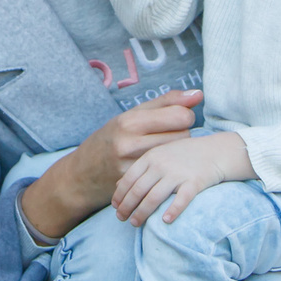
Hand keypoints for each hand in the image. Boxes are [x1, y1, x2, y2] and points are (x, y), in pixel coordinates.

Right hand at [18, 90, 201, 239]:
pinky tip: (159, 167)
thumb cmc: (112, 138)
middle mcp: (130, 144)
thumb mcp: (132, 115)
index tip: (175, 119)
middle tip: (169, 136)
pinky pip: (167, 173)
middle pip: (183, 136)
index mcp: (130, 121)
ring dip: (176, 152)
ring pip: (178, 155)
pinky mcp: (136, 185)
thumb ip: (167, 103)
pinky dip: (167, 169)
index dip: (184, 116)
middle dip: (181, 134)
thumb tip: (198, 94)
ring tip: (164, 150)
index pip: (181, 116)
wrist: (82, 174)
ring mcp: (132, 167)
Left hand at [113, 130, 251, 225]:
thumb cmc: (185, 155)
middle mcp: (162, 164)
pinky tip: (165, 221)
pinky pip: (181, 200)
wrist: (216, 150)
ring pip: (154, 198)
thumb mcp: (160, 154)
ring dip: (142, 213)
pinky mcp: (194, 182)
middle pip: (138, 190)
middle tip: (121, 219)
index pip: (129, 178)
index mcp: (151, 157)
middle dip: (127, 207)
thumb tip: (117, 184)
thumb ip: (140, 167)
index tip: (115, 206)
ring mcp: (178, 173)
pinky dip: (172, 211)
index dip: (120, 194)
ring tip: (135, 223)